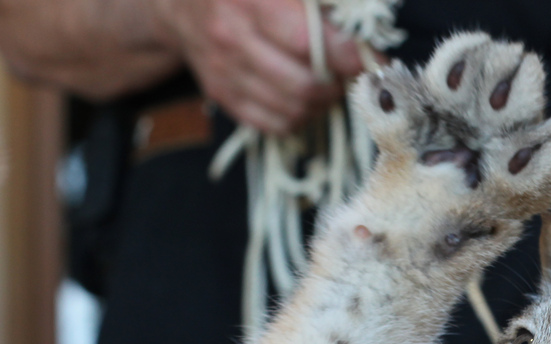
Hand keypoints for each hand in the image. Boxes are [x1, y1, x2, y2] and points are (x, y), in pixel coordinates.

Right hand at [154, 0, 365, 134]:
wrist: (180, 2)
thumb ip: (319, 1)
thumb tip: (360, 29)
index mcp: (251, 0)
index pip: (309, 41)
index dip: (346, 55)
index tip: (370, 59)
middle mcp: (233, 38)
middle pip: (304, 83)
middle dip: (337, 84)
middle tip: (348, 74)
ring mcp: (225, 72)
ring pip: (293, 109)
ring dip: (321, 103)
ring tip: (328, 84)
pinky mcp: (224, 96)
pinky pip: (274, 125)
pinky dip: (299, 117)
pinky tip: (304, 97)